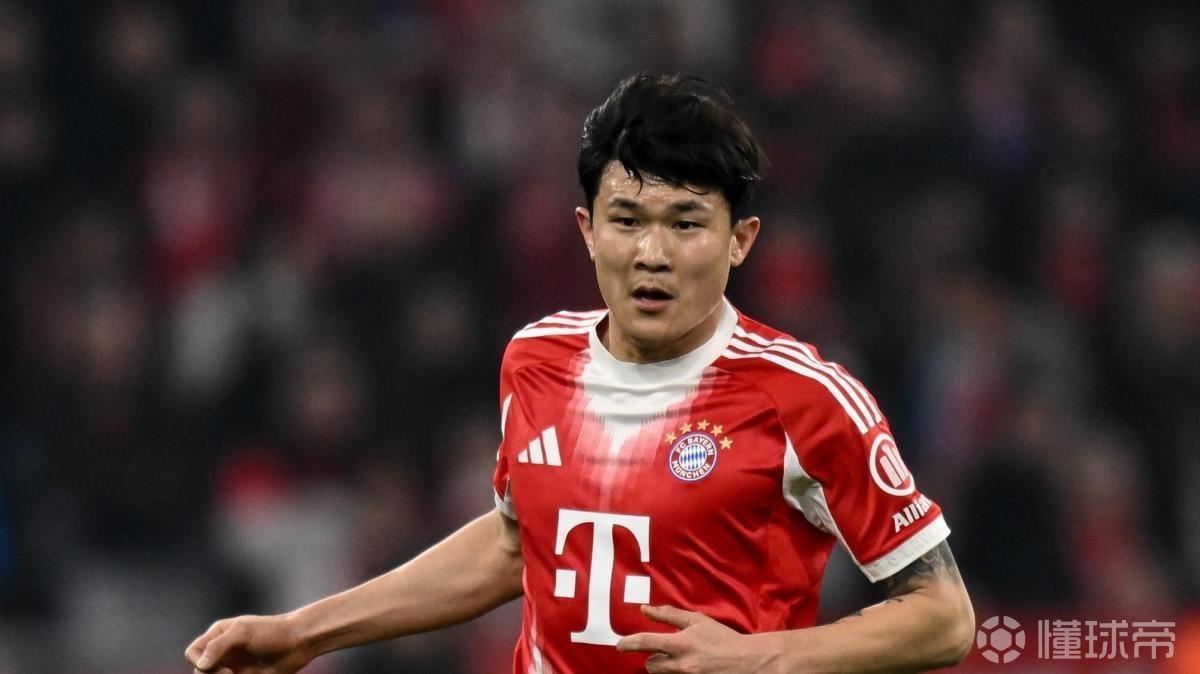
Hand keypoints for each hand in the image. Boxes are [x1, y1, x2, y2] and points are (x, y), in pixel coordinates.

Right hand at [185, 614, 313, 673]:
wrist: (298, 644)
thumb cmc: (271, 632)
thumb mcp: (243, 632)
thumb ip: (218, 645)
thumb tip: (200, 665)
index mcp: (218, 636)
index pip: (192, 653)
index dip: (199, 662)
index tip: (219, 666)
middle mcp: (222, 652)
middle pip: (200, 671)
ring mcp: (232, 666)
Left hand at [617, 604, 774, 672]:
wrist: (747, 662)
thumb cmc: (722, 638)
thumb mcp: (697, 621)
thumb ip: (669, 615)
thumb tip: (645, 609)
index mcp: (681, 644)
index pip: (646, 643)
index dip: (628, 643)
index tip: (619, 645)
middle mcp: (682, 665)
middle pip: (651, 666)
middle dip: (652, 659)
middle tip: (664, 652)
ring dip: (664, 667)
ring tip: (679, 659)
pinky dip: (676, 672)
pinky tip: (688, 666)